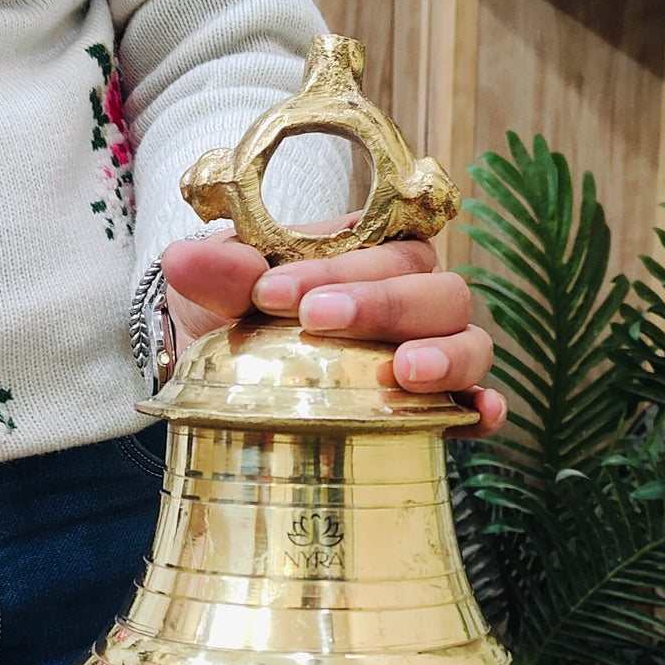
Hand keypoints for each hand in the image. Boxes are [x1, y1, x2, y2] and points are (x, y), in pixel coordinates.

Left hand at [161, 218, 506, 437]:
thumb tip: (183, 260)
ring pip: (470, 342)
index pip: (381, 250)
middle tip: (318, 322)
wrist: (226, 373)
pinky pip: (476, 406)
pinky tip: (476, 415)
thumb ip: (216, 271)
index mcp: (373, 255)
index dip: (332, 268)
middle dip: (382, 305)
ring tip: (406, 372)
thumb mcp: (216, 289)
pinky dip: (481, 408)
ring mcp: (432, 354)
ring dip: (445, 355)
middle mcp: (414, 300)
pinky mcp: (436, 410)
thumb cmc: (237, 314)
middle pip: (437, 291)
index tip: (269, 292)